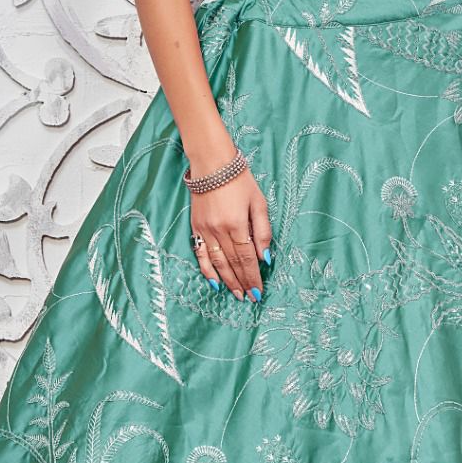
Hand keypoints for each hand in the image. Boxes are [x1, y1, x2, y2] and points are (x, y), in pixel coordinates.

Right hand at [190, 164, 272, 301]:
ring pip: (217, 263)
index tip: (258, 292)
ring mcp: (205, 230)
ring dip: (227, 281)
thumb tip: (265, 257)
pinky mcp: (196, 227)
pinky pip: (201, 254)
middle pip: (233, 264)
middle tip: (249, 298)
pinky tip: (214, 282)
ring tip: (236, 294)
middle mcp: (219, 231)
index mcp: (237, 225)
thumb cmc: (240, 180)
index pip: (247, 259)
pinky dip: (207, 270)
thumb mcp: (259, 202)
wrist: (212, 164)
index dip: (253, 277)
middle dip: (242, 283)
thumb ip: (263, 231)